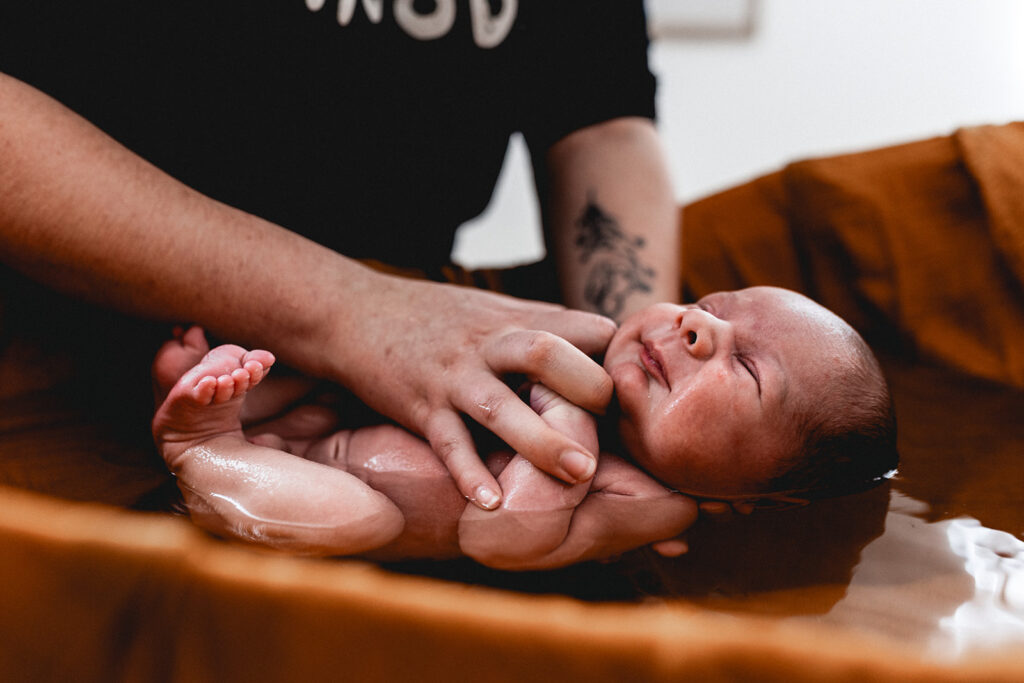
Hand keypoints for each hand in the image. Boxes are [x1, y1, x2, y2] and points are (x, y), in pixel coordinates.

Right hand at [338, 272, 615, 508]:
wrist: (354, 312)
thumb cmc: (436, 318)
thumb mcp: (495, 309)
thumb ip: (546, 325)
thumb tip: (606, 341)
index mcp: (515, 322)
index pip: (581, 329)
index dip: (617, 360)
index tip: (645, 397)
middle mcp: (488, 346)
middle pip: (547, 354)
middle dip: (588, 390)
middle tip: (617, 429)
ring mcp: (453, 377)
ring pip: (500, 406)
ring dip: (542, 440)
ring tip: (580, 474)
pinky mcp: (419, 405)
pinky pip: (446, 442)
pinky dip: (467, 473)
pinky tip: (490, 503)